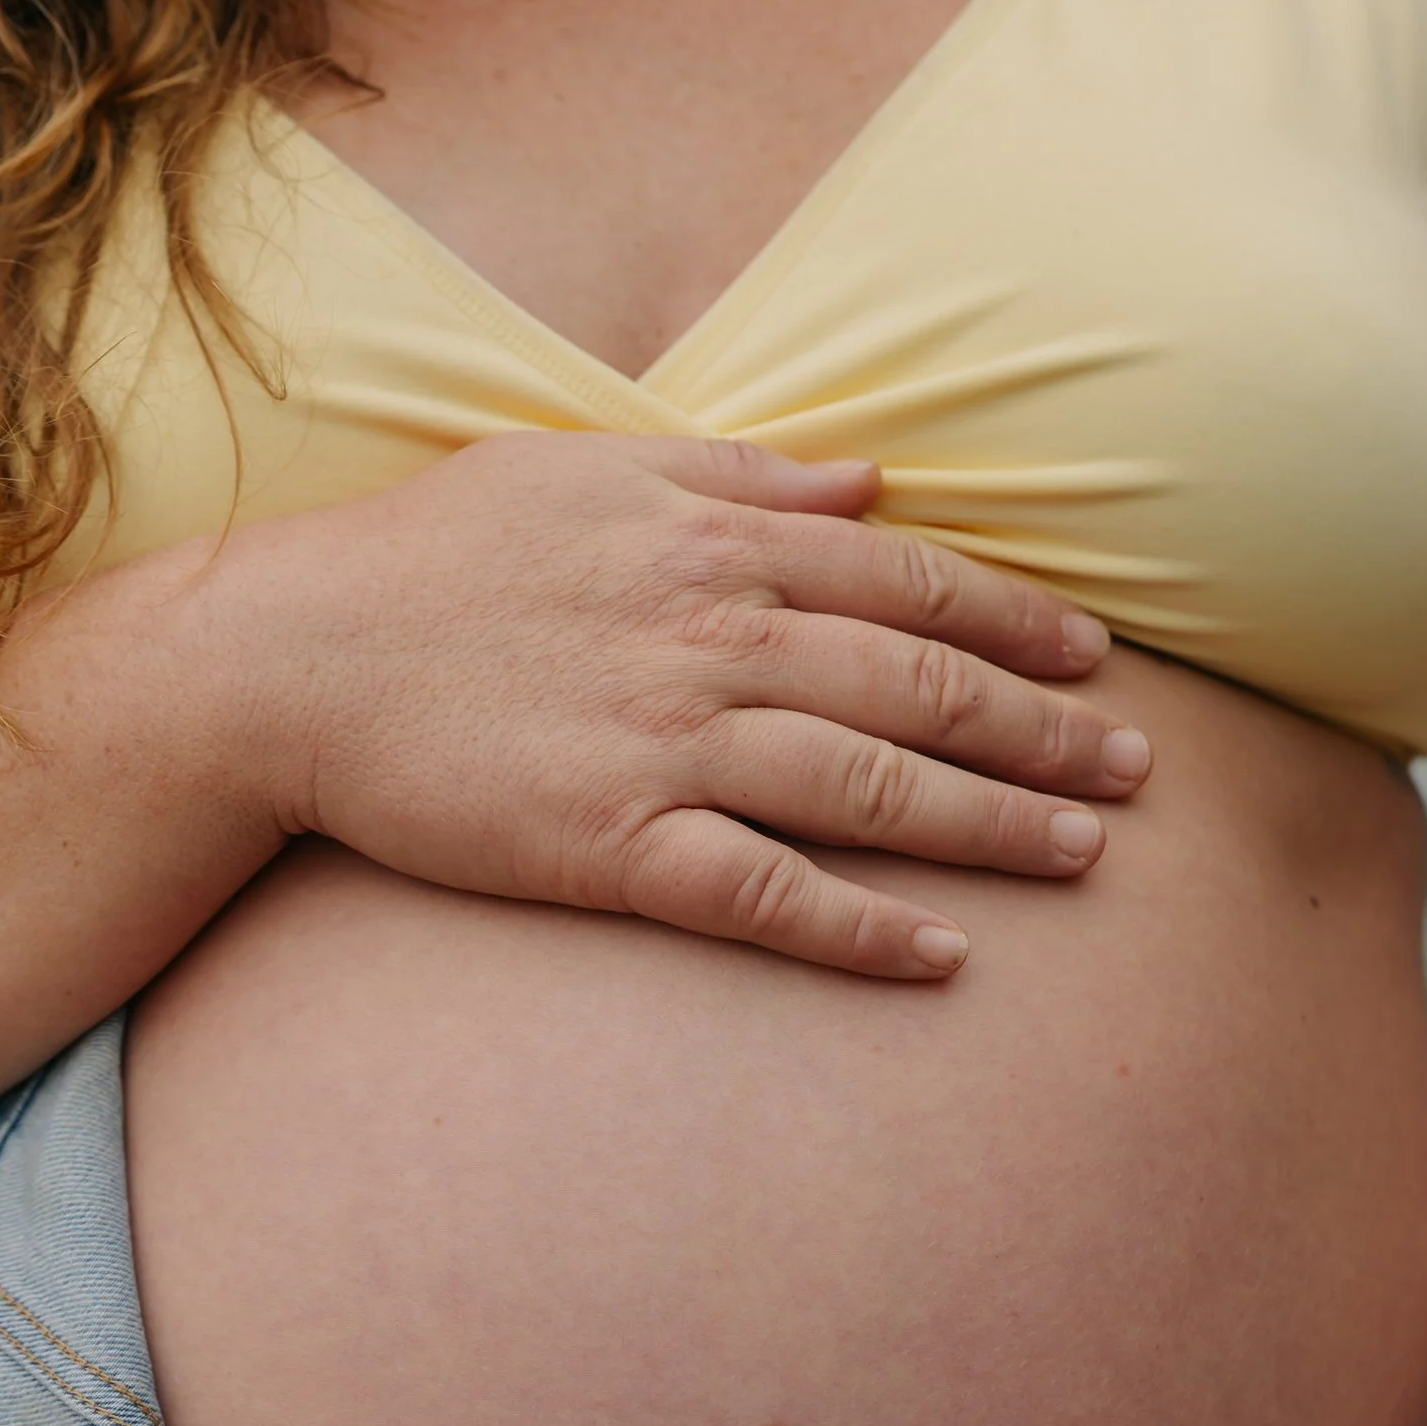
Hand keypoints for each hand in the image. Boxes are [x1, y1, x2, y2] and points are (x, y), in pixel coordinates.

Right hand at [242, 431, 1150, 978]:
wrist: (289, 656)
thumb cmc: (434, 554)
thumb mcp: (587, 467)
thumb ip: (740, 472)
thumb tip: (870, 477)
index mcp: (712, 541)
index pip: (906, 580)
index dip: (1015, 618)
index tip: (1097, 655)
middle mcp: (710, 638)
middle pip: (918, 684)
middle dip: (1044, 728)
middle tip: (1137, 771)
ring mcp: (665, 745)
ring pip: (870, 786)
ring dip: (993, 824)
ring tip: (1087, 855)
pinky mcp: (612, 847)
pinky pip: (765, 894)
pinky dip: (861, 929)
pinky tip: (943, 958)